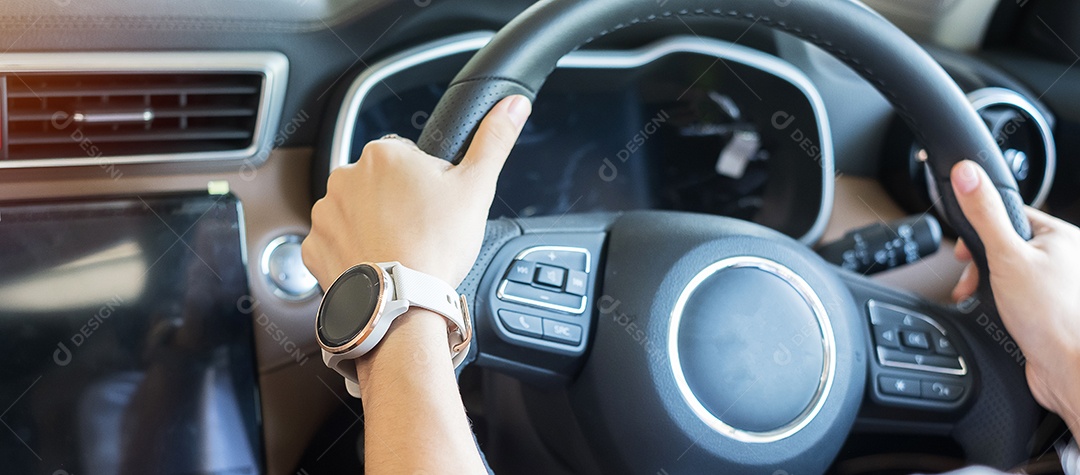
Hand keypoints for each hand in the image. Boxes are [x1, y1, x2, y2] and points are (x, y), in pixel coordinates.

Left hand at [302, 95, 531, 288]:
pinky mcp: (314, 246)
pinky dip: (352, 252)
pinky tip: (375, 263)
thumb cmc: (436, 245)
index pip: (406, 159)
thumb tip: (513, 105)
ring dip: (372, 226)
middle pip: (379, 185)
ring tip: (398, 250)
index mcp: (383, 154)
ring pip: (355, 212)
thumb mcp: (476, 187)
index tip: (433, 208)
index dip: (426, 184)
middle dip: (397, 204)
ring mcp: (325, 213)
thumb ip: (494, 140)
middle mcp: (346, 176)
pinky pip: (335, 242)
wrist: (402, 302)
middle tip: (419, 231)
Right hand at [949, 160, 1079, 433]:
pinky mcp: (1047, 313)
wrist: (1070, 370)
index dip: (982, 227)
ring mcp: (1057, 288)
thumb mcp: (1008, 256)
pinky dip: (999, 305)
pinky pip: (1013, 298)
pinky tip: (998, 316)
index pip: (1013, 215)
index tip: (965, 245)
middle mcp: (1063, 260)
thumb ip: (985, 214)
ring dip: (987, 287)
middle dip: (981, 264)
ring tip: (983, 299)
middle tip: (974, 278)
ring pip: (1008, 274)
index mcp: (1062, 238)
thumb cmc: (1053, 317)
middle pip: (1006, 246)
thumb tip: (967, 174)